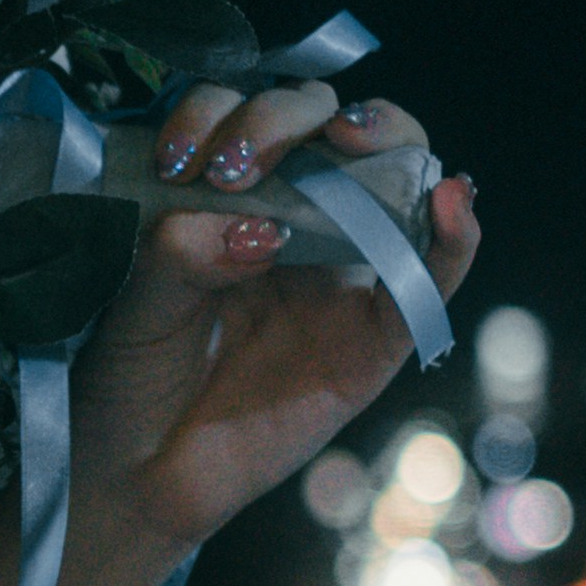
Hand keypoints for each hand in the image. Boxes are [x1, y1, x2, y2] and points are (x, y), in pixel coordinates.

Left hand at [62, 84, 484, 569]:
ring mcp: (342, 272)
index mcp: (231, 196)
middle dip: (286, 120)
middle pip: (327, 125)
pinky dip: (455, 238)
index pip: (250, 113)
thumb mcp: (137, 302)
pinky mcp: (377, 338)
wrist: (137, 471)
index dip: (223, 113)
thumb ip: (180, 255)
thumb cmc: (131, 374)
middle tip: (240, 166)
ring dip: (387, 141)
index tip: (179, 158)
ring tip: (353, 140)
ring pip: (396, 178)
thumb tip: (253, 230)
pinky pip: (433, 282)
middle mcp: (295, 217)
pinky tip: (451, 200)